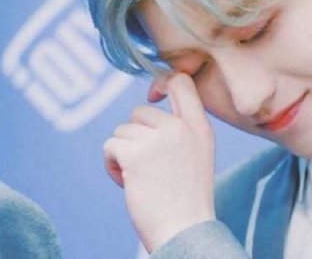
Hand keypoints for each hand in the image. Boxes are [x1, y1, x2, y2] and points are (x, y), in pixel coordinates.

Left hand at [103, 73, 215, 252]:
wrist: (185, 229)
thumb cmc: (187, 199)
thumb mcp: (197, 154)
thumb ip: (181, 131)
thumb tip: (145, 113)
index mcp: (200, 127)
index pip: (181, 82)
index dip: (161, 81)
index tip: (152, 95)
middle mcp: (181, 127)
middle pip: (140, 111)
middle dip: (134, 135)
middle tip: (145, 164)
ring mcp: (159, 139)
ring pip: (122, 131)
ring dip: (122, 153)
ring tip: (137, 178)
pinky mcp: (136, 154)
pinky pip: (110, 146)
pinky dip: (112, 164)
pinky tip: (126, 181)